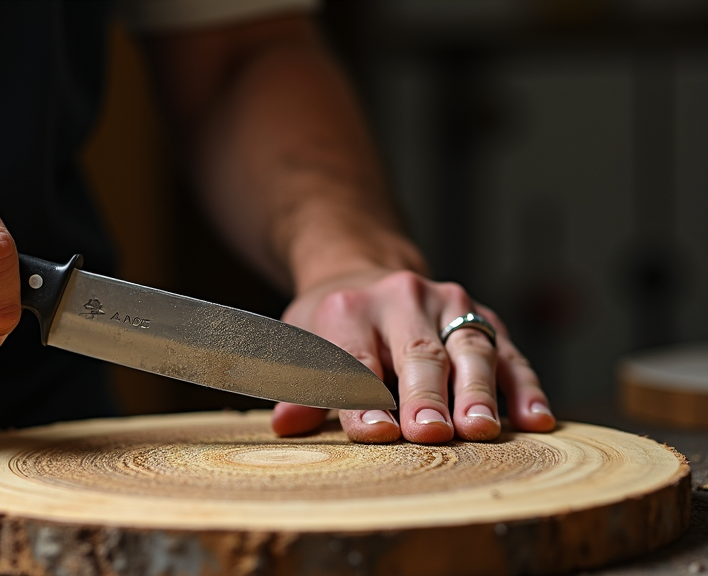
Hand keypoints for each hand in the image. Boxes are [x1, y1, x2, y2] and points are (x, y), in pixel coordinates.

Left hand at [271, 268, 554, 442]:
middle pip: (417, 352)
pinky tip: (536, 421)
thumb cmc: (331, 327)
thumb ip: (301, 387)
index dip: (364, 397)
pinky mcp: (484, 317)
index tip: (376, 433)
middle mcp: (402, 298)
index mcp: (349, 309)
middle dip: (425, 396)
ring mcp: (449, 304)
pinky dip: (525, 387)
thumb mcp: (302, 345)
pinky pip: (510, 353)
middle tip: (432, 435)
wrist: (364, 276)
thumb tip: (286, 424)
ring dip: (478, 392)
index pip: (356, 358)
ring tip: (482, 430)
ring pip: (469, 348)